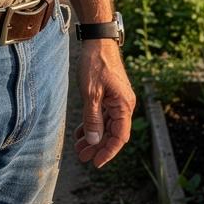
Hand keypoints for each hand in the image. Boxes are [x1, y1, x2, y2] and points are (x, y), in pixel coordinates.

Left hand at [74, 40, 135, 167]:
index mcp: (124, 105)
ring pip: (106, 125)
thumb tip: (95, 142)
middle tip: (82, 157)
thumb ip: (93, 119)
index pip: (119, 137)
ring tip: (79, 148)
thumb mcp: (91, 93)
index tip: (96, 163)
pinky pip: (102, 115)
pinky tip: (80, 133)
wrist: (97, 40)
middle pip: (113, 133)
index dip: (108, 152)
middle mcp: (124, 104)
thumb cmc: (96, 64)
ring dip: (94, 137)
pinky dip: (92, 124)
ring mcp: (117, 99)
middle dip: (98, 147)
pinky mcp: (109, 94)